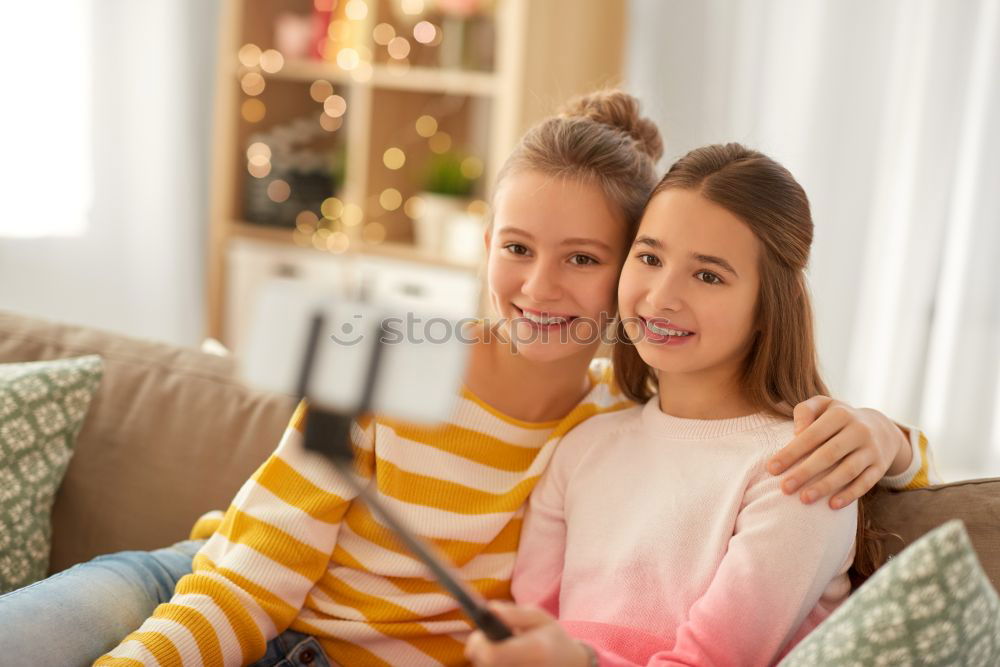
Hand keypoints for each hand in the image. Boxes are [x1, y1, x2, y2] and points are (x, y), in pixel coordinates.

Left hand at [464, 602, 590, 666]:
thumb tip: (489, 609)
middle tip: (487, 641)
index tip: (478, 635)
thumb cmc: (552, 639)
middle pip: (484, 664)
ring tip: (504, 650)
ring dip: (486, 660)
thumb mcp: (540, 618)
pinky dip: (494, 665)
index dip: (478, 644)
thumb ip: (513, 613)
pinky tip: (507, 660)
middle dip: (479, 651)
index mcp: (535, 651)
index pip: (493, 654)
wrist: (570, 666)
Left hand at [766, 396, 910, 509]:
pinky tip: (832, 506)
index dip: (791, 452)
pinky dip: (850, 495)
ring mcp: (872, 450)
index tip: (772, 469)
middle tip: (785, 488)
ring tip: (804, 499)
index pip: (811, 435)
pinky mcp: (880, 467)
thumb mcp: (823, 405)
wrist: (881, 428)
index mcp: (840, 414)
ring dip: (825, 486)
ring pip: (848, 470)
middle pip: (829, 454)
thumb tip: (796, 432)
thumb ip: (805, 411)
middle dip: (805, 472)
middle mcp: (859, 430)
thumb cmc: (838, 418)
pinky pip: (866, 483)